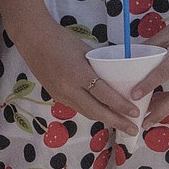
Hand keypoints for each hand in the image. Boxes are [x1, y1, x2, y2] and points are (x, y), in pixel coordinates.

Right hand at [21, 22, 141, 131]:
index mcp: (78, 74)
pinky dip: (91, 111)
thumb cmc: (61, 39)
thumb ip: (98, 66)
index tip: (135, 112)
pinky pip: (77, 107)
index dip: (121, 106)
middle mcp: (68, 89)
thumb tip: (116, 78)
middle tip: (133, 129)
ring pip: (86, 112)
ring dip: (104, 119)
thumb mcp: (85, 51)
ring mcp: (60, 94)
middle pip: (96, 111)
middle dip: (116, 121)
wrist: (33, 40)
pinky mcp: (55, 96)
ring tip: (121, 123)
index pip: (104, 95)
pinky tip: (102, 113)